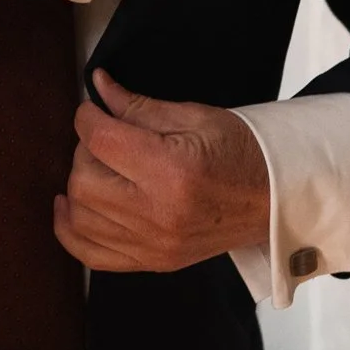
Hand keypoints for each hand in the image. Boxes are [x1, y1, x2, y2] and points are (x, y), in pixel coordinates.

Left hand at [51, 69, 268, 273]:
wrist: (277, 198)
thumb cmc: (243, 152)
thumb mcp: (194, 116)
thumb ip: (138, 106)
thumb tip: (99, 87)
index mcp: (172, 171)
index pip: (102, 141)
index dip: (87, 117)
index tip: (92, 109)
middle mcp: (159, 214)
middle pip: (84, 180)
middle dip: (85, 151)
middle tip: (104, 137)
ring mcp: (155, 245)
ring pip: (81, 217)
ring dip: (79, 186)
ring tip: (98, 167)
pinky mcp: (153, 262)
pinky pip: (92, 254)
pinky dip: (72, 230)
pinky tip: (72, 206)